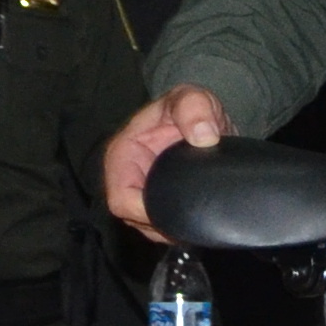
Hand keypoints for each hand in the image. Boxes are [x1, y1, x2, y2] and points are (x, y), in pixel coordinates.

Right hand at [102, 87, 232, 237]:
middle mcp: (127, 180)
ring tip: (200, 215)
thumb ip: (194, 107)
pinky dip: (181, 226)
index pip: (120, 199)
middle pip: (137, 220)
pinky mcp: (160, 204)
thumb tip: (204, 136)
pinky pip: (166, 227)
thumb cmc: (189, 108)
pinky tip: (198, 218)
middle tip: (198, 215)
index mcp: (122, 156)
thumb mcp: (192, 97)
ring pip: (152, 228)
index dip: (144, 211)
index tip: (176, 209)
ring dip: (175, 226)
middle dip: (165, 223)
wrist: (205, 120)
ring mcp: (142, 196)